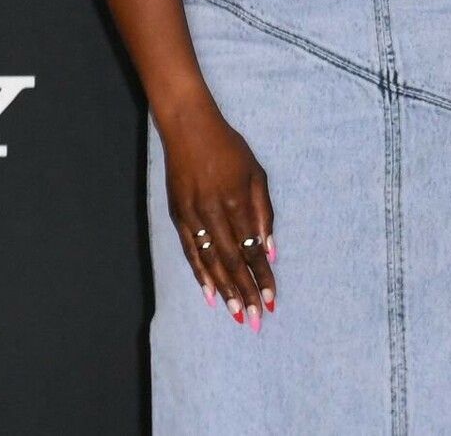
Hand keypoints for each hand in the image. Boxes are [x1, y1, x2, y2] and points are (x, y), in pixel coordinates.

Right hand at [160, 105, 275, 328]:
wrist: (189, 129)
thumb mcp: (257, 174)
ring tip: (236, 315)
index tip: (272, 300)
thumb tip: (269, 249)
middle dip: (245, 293)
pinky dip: (201, 275)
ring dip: (225, 291)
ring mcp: (193, 217)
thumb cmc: (230, 148)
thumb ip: (264, 212)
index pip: (253, 249)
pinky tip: (211, 294)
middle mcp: (214, 214)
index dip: (263, 276)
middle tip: (255, 320)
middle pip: (233, 262)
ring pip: (211, 262)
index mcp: (238, 202)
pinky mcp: (178, 217)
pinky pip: (190, 253)